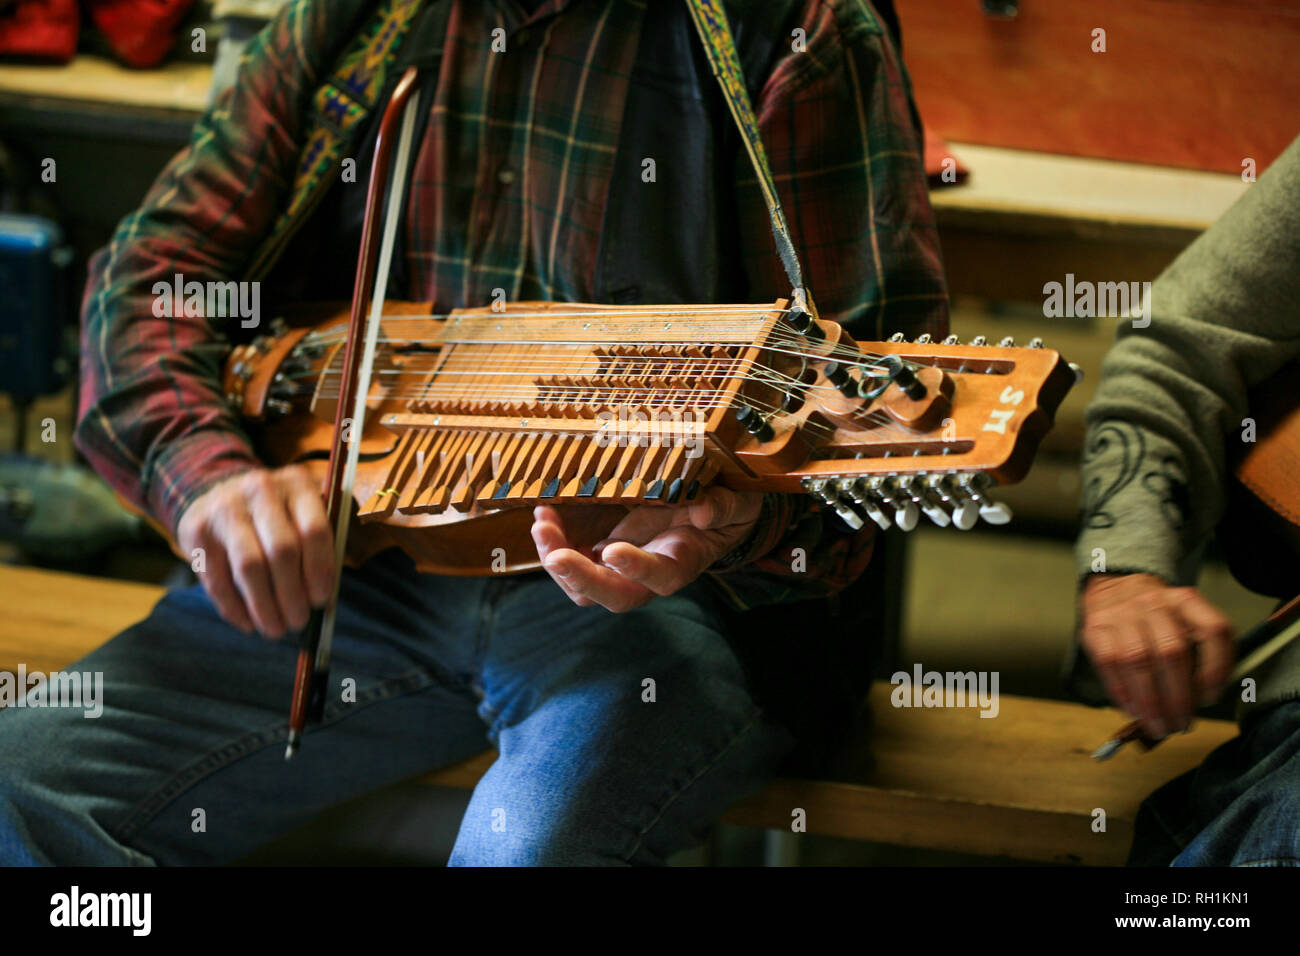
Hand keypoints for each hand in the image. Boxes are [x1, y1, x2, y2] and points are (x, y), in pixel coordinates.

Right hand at [176, 465, 333, 637]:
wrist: (219, 493)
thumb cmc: (278, 515)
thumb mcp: (305, 513)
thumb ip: (322, 547)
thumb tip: (325, 602)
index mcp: (297, 484)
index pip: (314, 530)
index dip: (320, 571)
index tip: (322, 601)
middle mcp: (260, 490)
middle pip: (281, 551)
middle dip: (293, 595)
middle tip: (299, 622)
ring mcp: (225, 508)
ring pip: (249, 568)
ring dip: (265, 607)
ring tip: (276, 629)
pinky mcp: (196, 530)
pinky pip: (218, 579)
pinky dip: (235, 609)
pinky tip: (249, 623)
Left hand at [530, 487, 763, 611]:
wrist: (708, 512)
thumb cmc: (726, 509)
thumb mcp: (737, 503)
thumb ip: (724, 507)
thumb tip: (703, 512)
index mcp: (682, 561)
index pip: (660, 577)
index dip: (637, 569)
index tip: (613, 551)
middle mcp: (648, 575)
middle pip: (612, 596)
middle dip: (580, 577)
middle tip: (555, 554)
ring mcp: (621, 569)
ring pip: (583, 585)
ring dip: (556, 559)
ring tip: (542, 524)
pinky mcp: (602, 554)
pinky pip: (571, 560)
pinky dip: (553, 542)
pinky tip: (544, 513)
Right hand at [1079, 573, 1234, 738]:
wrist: (1114, 586)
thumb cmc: (1155, 618)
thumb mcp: (1184, 623)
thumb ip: (1196, 658)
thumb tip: (1194, 706)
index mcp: (1187, 602)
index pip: (1214, 631)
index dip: (1217, 669)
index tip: (1211, 698)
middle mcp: (1156, 603)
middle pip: (1172, 652)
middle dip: (1179, 697)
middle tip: (1181, 724)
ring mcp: (1122, 614)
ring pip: (1138, 660)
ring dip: (1149, 701)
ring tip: (1157, 725)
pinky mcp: (1096, 628)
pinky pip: (1109, 664)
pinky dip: (1122, 693)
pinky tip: (1132, 710)